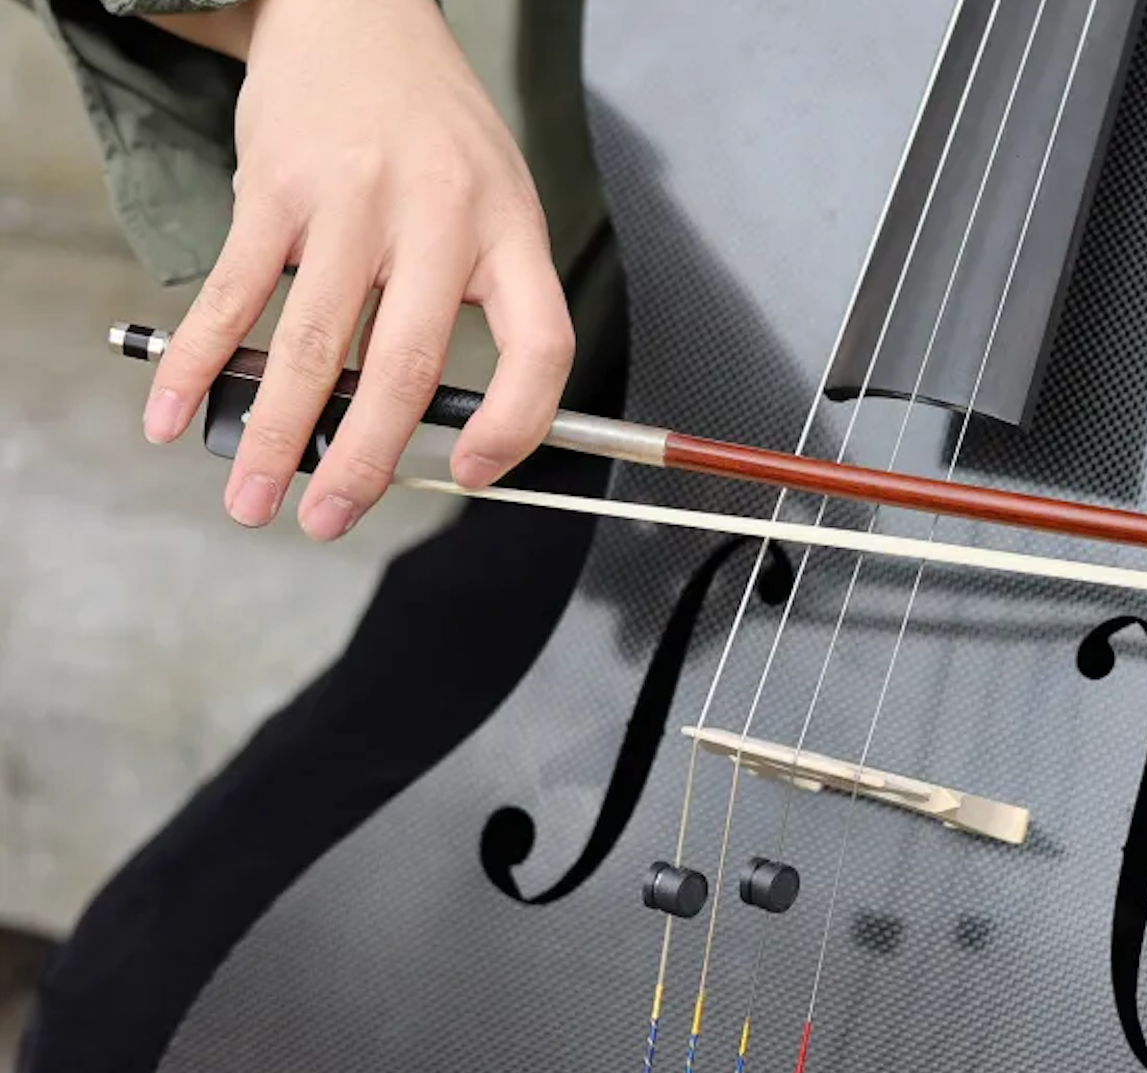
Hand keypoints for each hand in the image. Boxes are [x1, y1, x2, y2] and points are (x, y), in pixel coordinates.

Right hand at [141, 0, 573, 539]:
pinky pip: (234, 291)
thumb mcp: (494, 200)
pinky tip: (176, 412)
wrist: (360, 15)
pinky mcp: (274, 186)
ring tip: (252, 496)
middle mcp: (439, 217)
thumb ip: (481, 296)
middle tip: (330, 520)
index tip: (475, 474)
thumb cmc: (434, 130)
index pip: (541, 346)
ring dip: (275, 432)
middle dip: (364, 460)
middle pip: (407, 365)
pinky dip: (199, 362)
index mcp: (510, 230)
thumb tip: (441, 422)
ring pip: (311, 343)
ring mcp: (352, 200)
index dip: (518, 424)